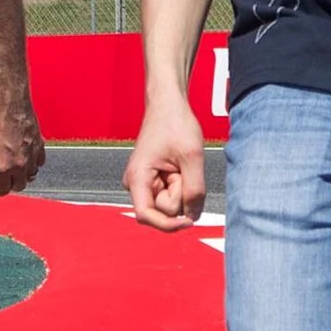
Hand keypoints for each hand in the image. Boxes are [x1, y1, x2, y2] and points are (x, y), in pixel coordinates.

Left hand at [0, 93, 44, 195]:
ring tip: (18, 171)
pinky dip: (34, 164)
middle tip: (6, 180)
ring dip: (24, 176)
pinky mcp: (40, 147)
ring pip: (31, 176)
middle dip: (12, 185)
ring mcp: (31, 157)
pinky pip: (40, 163)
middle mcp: (19, 165)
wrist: (9, 106)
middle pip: (19, 186)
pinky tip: (28, 159)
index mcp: (2, 167)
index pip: (3, 189)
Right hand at [124, 101, 206, 231]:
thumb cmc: (175, 123)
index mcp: (137, 178)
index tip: (189, 222)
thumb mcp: (192, 156)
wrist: (169, 105)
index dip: (169, 224)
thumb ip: (194, 190)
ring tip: (181, 164)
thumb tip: (193, 217)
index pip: (146, 216)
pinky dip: (182, 186)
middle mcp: (136, 184)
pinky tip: (181, 168)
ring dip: (183, 189)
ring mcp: (146, 184)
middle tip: (183, 167)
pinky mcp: (155, 182)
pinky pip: (173, 195)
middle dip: (180, 194)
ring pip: (171, 204)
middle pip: (164, 210)